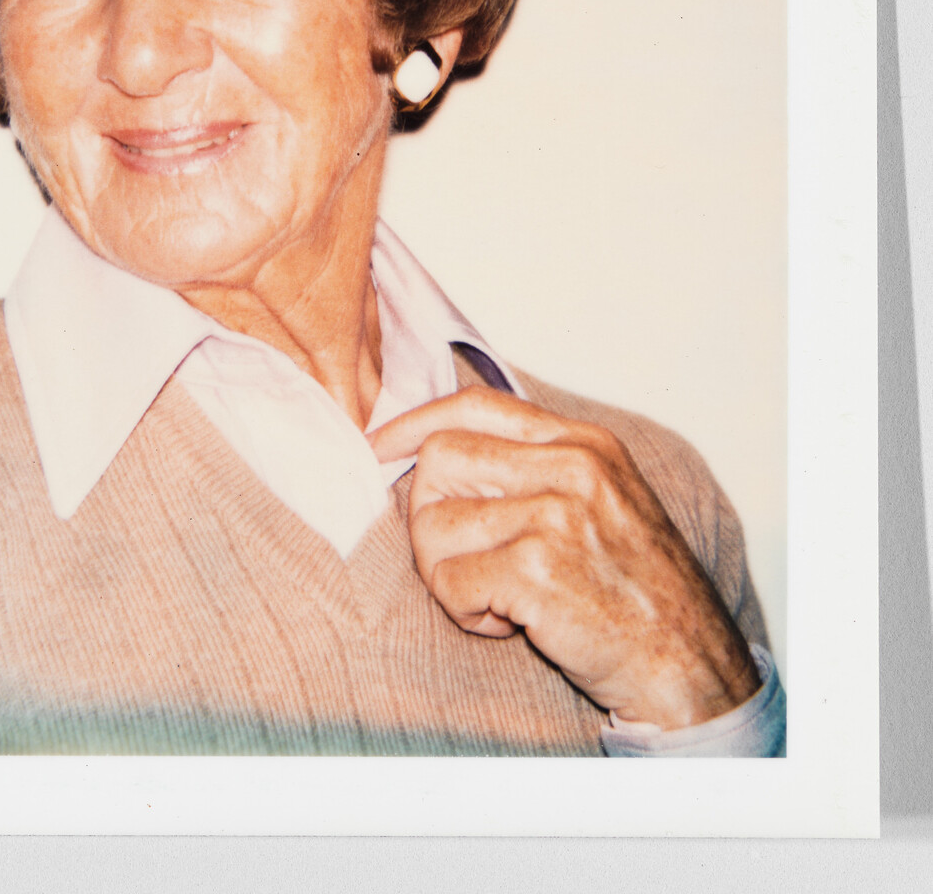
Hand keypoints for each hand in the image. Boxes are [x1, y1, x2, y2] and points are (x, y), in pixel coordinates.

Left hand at [368, 387, 759, 728]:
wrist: (689, 662)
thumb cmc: (637, 590)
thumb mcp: (602, 500)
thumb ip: (536, 467)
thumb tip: (437, 451)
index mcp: (584, 443)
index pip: (475, 405)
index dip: (414, 425)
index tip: (380, 448)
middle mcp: (572, 467)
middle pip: (440, 459)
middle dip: (429, 515)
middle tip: (464, 560)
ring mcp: (556, 515)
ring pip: (434, 524)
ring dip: (447, 574)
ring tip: (494, 598)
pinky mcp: (537, 569)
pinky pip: (449, 582)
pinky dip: (464, 611)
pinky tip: (508, 622)